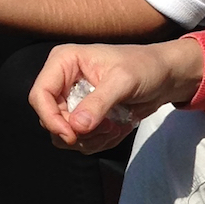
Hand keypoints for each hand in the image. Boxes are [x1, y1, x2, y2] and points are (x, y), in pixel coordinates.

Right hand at [29, 39, 204, 153]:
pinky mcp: (83, 116)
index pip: (40, 95)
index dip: (51, 119)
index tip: (73, 135)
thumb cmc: (145, 67)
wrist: (164, 76)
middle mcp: (62, 81)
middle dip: (78, 132)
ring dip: (90, 139)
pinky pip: (79, 140)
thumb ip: (99, 103)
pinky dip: (98, 141)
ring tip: (115, 126)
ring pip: (63, 135)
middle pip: (50, 120)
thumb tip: (77, 127)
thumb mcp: (123, 81)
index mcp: (64, 62)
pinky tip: (116, 128)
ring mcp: (71, 100)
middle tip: (108, 127)